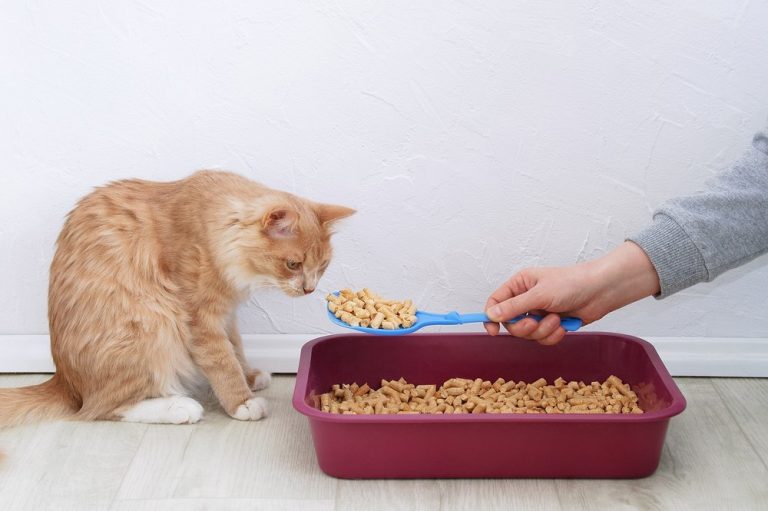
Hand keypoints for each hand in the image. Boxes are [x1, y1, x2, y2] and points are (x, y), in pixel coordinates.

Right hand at [484, 242, 659, 344]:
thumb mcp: (539, 295)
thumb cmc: (572, 283)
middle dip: (525, 327)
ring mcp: (539, 313)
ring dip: (543, 331)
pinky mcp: (551, 325)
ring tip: (557, 320)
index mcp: (519, 285)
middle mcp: (526, 299)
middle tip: (536, 322)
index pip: (496, 302)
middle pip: (511, 324)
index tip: (493, 331)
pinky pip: (542, 339)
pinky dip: (552, 336)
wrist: (601, 291)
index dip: (491, 317)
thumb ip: (514, 307)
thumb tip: (491, 315)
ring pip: (528, 334)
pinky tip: (564, 326)